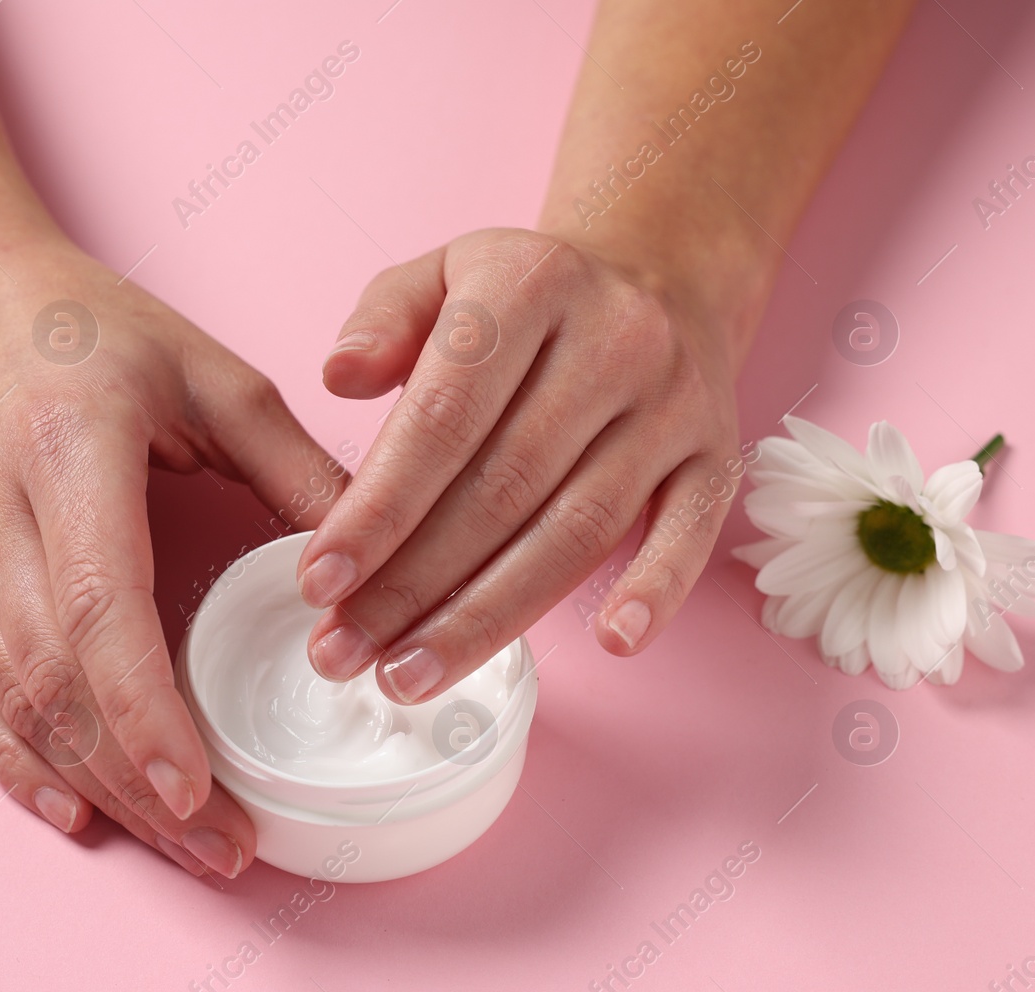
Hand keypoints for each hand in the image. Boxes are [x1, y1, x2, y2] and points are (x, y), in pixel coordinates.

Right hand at [0, 237, 344, 876]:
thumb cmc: (88, 328)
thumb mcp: (209, 370)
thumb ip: (291, 464)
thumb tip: (372, 559)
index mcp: (65, 452)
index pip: (97, 607)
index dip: (145, 711)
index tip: (200, 790)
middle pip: (56, 681)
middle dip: (139, 780)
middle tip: (222, 847)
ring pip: (13, 704)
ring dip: (94, 786)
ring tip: (177, 844)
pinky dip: (17, 764)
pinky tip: (74, 811)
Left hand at [297, 228, 741, 701]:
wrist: (661, 276)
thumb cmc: (523, 297)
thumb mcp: (443, 273)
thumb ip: (383, 319)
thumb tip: (337, 375)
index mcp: (529, 287)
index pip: (441, 417)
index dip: (377, 509)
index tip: (319, 580)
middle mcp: (612, 343)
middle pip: (502, 489)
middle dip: (411, 586)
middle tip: (344, 651)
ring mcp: (671, 405)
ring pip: (576, 530)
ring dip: (488, 618)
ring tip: (409, 675)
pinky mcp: (715, 456)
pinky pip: (692, 533)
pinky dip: (655, 590)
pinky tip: (609, 645)